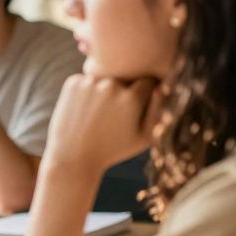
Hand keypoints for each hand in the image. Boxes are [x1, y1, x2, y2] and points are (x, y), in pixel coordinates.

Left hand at [44, 74, 162, 174]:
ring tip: (99, 115)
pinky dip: (87, 91)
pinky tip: (85, 111)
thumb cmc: (113, 150)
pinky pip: (87, 80)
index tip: (137, 108)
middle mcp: (111, 85)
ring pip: (106, 78)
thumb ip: (158, 111)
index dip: (145, 94)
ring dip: (105, 90)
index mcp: (132, 98)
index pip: (148, 81)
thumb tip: (162, 86)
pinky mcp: (72, 83)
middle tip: (115, 114)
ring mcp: (89, 82)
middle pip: (126, 78)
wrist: (73, 157)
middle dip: (125, 91)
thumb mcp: (144, 138)